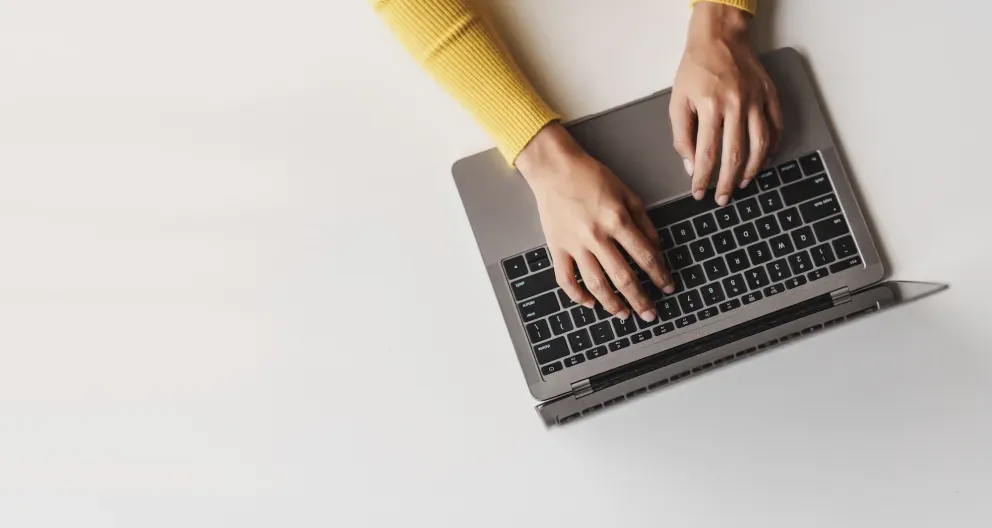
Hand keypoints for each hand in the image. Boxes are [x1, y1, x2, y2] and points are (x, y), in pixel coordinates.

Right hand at [516, 124, 674, 321]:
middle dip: (640, 299)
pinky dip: (577, 296)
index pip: (645, 257)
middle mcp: (597, 236)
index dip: (660, 275)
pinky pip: (566, 279)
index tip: (667, 287)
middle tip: (650, 314)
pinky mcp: (556, 248)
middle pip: (623, 277)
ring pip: (596, 284)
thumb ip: (644, 222)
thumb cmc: (591, 177)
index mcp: (618, 220)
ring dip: (613, 304)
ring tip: (624, 315)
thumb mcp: (627, 193)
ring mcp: (575, 245)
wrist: (555, 168)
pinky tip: (590, 303)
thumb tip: (656, 250)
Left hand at [670, 2, 783, 205]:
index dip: (703, 178)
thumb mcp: (677, 101)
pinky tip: (763, 161)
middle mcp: (736, 105)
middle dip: (728, 182)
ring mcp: (756, 100)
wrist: (720, 37)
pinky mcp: (770, 95)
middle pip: (735, 155)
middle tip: (722, 198)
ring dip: (752, 169)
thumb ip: (682, 136)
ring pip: (760, 144)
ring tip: (743, 184)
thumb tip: (691, 166)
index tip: (699, 193)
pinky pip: (776, 127)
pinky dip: (772, 148)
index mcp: (710, 107)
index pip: (706, 153)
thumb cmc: (696, 68)